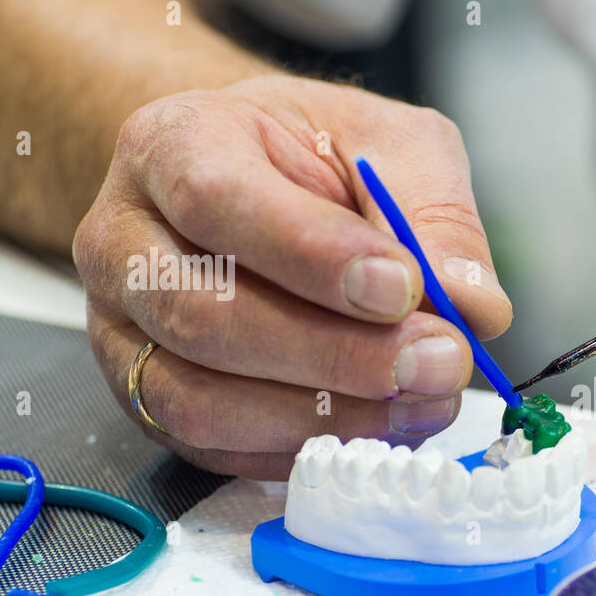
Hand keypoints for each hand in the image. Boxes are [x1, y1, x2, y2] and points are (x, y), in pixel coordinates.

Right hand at [75, 74, 511, 478]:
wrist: (257, 186)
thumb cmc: (319, 160)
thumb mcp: (392, 148)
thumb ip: (435, 215)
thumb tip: (472, 306)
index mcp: (173, 145)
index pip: (217, 201)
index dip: (313, 257)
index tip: (404, 289)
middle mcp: (125, 243)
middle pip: (205, 318)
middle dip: (337, 355)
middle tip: (439, 362)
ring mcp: (123, 333)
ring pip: (201, 402)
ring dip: (327, 417)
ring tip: (423, 402)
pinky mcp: (149, 401)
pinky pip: (215, 450)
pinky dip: (305, 450)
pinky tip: (379, 428)